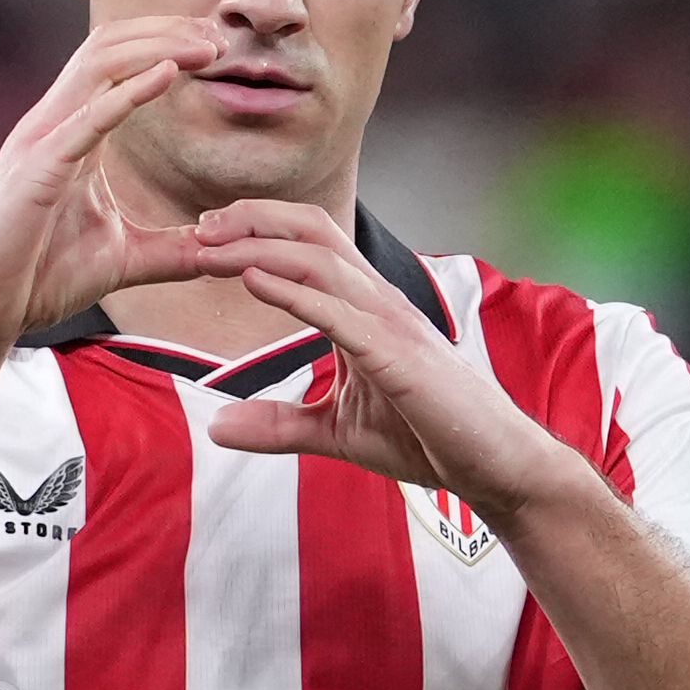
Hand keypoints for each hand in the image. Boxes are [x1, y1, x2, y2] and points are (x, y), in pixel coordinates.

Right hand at [0, 17, 224, 358]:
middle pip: (109, 47)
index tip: (215, 47)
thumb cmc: (35, 281)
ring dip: (156, 46)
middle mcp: (52, 126)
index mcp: (71, 135)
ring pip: (97, 65)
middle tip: (219, 34)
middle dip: (166, 30)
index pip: (116, 62)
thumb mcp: (122, 259)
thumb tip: (218, 251)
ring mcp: (40, 144)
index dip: (166, 42)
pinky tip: (167, 74)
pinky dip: (129, 92)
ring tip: (204, 46)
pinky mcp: (35, 172)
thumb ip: (170, 250)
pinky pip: (86, 119)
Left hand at [191, 201, 588, 517]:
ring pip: (319, 261)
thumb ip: (279, 425)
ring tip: (207, 249)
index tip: (203, 240)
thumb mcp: (335, 432)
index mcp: (365, 309)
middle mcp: (378, 301)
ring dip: (256, 249)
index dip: (255, 231)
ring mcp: (391, 323)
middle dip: (249, 221)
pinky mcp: (399, 356)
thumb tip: (217, 426)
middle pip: (311, 231)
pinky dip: (291, 291)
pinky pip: (338, 312)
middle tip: (195, 229)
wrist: (494, 468)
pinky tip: (251, 279)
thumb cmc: (428, 439)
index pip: (309, 244)